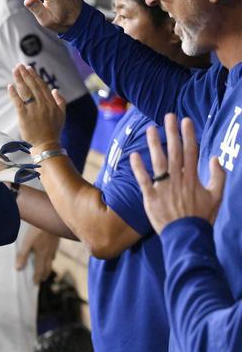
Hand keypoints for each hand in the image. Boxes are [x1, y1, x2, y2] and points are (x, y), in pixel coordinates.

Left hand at [8, 64, 67, 150]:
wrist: (47, 144)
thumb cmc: (53, 130)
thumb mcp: (62, 115)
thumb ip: (60, 101)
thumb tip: (55, 90)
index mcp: (51, 102)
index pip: (41, 86)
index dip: (34, 76)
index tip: (28, 68)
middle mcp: (43, 104)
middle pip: (33, 85)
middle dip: (25, 74)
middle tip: (18, 65)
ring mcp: (34, 110)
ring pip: (26, 91)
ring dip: (19, 80)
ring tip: (14, 71)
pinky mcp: (24, 116)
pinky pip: (18, 102)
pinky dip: (13, 94)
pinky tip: (9, 86)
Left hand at [16, 226, 59, 283]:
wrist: (51, 219)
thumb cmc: (37, 231)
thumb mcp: (26, 243)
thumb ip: (22, 255)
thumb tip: (18, 268)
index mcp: (41, 255)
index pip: (40, 270)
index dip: (37, 278)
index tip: (35, 283)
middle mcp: (49, 253)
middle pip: (47, 267)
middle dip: (44, 274)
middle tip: (42, 280)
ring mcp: (54, 247)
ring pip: (51, 260)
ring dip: (48, 266)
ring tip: (46, 269)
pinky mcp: (56, 241)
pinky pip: (54, 252)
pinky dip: (51, 257)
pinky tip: (50, 254)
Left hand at [130, 114, 224, 233]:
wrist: (187, 236)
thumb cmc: (201, 217)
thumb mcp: (216, 196)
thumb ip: (218, 177)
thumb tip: (215, 158)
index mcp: (194, 178)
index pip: (192, 151)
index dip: (189, 135)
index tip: (187, 121)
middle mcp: (179, 179)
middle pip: (175, 151)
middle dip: (172, 132)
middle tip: (169, 116)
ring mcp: (164, 187)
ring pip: (159, 162)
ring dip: (154, 144)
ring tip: (151, 129)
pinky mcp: (151, 197)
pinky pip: (144, 180)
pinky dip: (138, 168)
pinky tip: (134, 155)